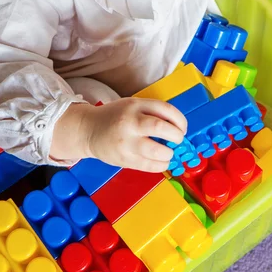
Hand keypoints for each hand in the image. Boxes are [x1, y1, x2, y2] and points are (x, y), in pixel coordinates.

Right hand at [50, 97, 186, 171]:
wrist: (89, 130)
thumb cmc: (115, 117)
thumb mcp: (132, 105)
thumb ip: (152, 112)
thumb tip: (178, 129)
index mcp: (135, 105)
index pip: (165, 109)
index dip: (180, 120)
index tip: (182, 128)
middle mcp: (130, 122)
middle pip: (161, 127)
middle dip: (176, 136)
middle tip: (177, 140)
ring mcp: (126, 142)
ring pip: (157, 151)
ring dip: (169, 154)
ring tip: (168, 152)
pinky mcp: (124, 159)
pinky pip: (149, 166)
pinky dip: (161, 165)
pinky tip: (161, 161)